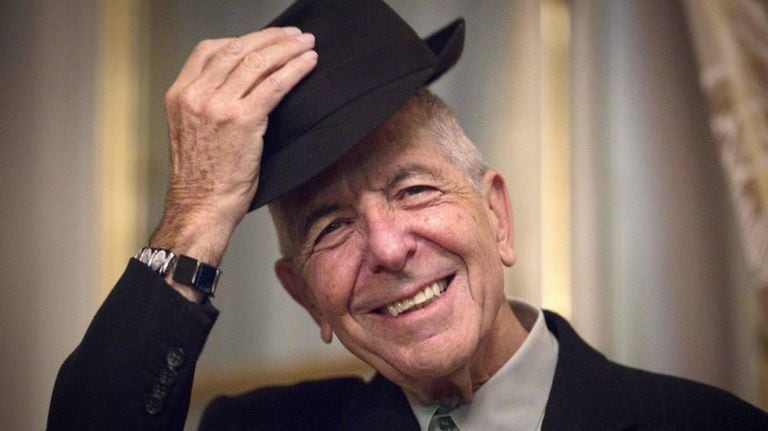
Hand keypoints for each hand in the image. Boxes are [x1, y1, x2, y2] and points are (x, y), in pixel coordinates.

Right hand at [150, 27, 316, 300]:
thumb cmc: (203, 179)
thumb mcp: (193, 132)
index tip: (264, 39)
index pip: (208, 50)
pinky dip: (294, 70)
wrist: (201, 207)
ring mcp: (217, 105)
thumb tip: (244, 84)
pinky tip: (308, 64)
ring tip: (306, 45)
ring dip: (286, 49)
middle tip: (294, 35)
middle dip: (270, 38)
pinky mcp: (242, 119)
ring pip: (257, 63)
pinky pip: (274, 85)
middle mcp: (195, 95)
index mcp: (179, 95)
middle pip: (237, 49)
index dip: (241, 39)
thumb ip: (209, 103)